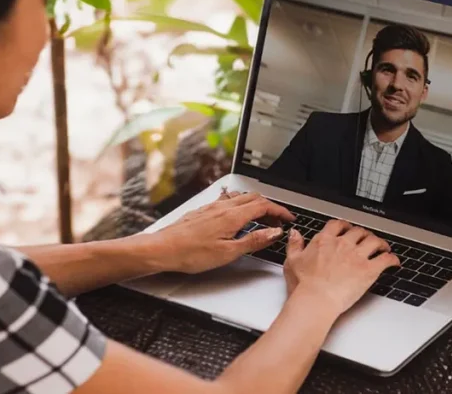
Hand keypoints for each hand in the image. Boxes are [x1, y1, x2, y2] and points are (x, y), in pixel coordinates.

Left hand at [152, 191, 294, 273]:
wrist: (162, 249)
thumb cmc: (191, 253)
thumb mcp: (228, 253)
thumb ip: (253, 241)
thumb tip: (274, 232)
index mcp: (232, 216)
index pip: (264, 205)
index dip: (280, 210)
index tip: (288, 218)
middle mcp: (223, 207)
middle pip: (254, 198)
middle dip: (270, 207)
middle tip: (278, 221)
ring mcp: (212, 207)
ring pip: (240, 198)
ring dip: (255, 205)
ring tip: (261, 219)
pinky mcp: (203, 211)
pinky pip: (227, 200)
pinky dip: (240, 205)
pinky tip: (236, 213)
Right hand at [283, 220, 399, 315]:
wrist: (316, 299)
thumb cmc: (304, 285)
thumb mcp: (292, 261)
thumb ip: (294, 245)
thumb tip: (295, 234)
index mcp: (325, 241)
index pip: (338, 225)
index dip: (344, 225)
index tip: (346, 228)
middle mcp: (343, 245)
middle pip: (358, 231)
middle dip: (363, 234)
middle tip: (366, 238)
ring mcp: (357, 256)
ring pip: (374, 241)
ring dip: (380, 243)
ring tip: (383, 247)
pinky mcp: (369, 270)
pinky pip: (386, 259)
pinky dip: (392, 259)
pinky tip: (393, 261)